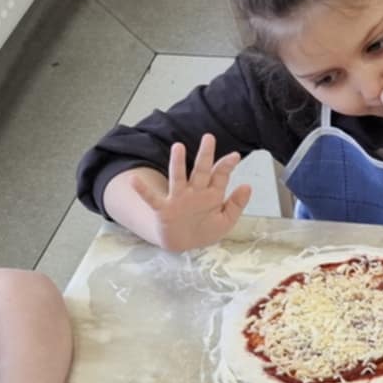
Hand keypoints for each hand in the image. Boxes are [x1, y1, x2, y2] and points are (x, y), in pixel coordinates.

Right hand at [134, 136, 251, 250]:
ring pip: (178, 178)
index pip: (220, 176)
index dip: (227, 165)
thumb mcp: (226, 221)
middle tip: (209, 138)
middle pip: (200, 170)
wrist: (184, 245)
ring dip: (177, 163)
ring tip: (178, 147)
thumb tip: (247, 185)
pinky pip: (152, 199)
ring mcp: (178, 199)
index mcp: (211, 194)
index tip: (235, 156)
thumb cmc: (204, 229)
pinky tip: (135, 181)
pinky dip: (143, 191)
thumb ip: (237, 204)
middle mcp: (195, 192)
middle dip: (205, 155)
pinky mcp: (164, 209)